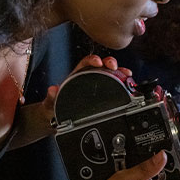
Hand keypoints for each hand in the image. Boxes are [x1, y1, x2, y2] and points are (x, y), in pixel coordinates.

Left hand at [12, 55, 129, 148]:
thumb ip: (51, 97)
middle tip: (114, 66)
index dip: (93, 60)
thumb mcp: (51, 103)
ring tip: (126, 73)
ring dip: (118, 71)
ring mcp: (95, 84)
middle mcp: (87, 77)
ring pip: (109, 73)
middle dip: (109, 62)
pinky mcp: (102, 92)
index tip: (98, 62)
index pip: (85, 62)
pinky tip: (128, 81)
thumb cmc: (53, 108)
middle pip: (101, 65)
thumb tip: (52, 89)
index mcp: (76, 76)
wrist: (57, 119)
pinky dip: (122, 81)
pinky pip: (113, 83)